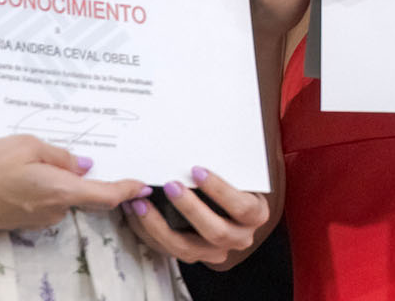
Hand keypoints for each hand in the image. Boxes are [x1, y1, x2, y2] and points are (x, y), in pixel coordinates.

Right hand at [0, 136, 146, 233]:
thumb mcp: (26, 146)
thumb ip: (60, 157)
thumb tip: (84, 166)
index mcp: (60, 191)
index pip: (105, 195)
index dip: (127, 190)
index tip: (144, 185)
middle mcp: (52, 211)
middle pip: (82, 193)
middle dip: (84, 175)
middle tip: (78, 150)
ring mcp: (34, 219)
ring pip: (59, 194)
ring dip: (56, 177)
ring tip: (32, 154)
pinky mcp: (18, 221)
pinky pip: (41, 200)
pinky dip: (41, 185)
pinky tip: (20, 169)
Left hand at [124, 165, 269, 267]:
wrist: (232, 208)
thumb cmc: (234, 183)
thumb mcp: (238, 173)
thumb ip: (227, 165)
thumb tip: (203, 139)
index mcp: (255, 215)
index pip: (241, 207)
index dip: (219, 190)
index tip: (197, 170)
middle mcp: (240, 237)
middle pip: (216, 232)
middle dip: (189, 208)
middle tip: (170, 185)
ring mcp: (217, 252)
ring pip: (188, 248)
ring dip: (161, 226)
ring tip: (143, 204)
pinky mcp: (195, 256)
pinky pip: (170, 251)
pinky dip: (151, 234)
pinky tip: (139, 216)